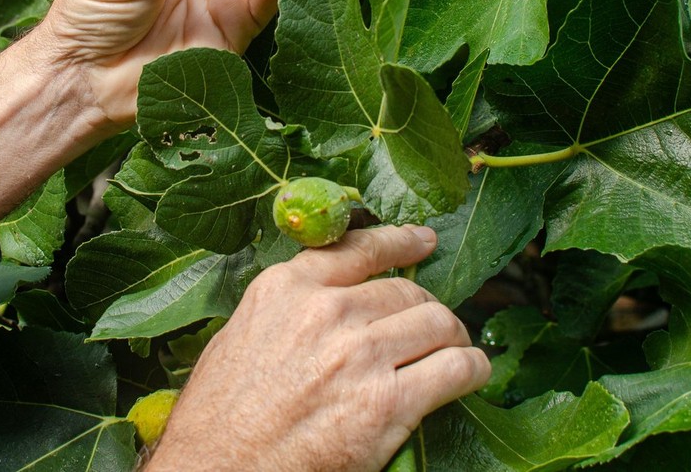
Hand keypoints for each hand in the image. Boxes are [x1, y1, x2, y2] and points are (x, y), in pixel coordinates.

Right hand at [148, 227, 490, 471]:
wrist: (218, 469)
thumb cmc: (219, 416)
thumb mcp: (239, 336)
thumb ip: (286, 309)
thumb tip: (327, 300)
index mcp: (286, 289)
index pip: (359, 249)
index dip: (400, 242)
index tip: (423, 241)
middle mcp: (325, 311)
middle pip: (406, 291)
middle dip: (427, 309)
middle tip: (434, 328)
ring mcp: (359, 354)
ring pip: (438, 323)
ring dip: (454, 337)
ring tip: (456, 351)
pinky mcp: (387, 403)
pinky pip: (454, 369)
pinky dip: (471, 369)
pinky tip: (471, 375)